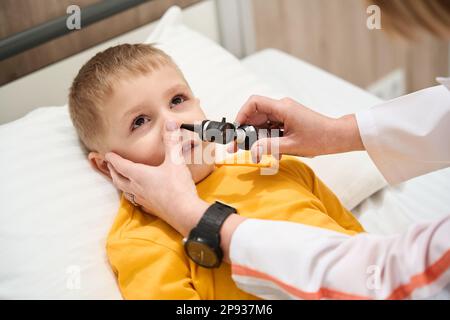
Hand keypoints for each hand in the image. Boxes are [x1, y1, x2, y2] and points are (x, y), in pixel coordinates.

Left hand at [105, 120, 208, 235]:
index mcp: (139, 175)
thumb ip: (171, 141)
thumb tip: (169, 123)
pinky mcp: (151, 208)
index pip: (120, 165)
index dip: (112, 158)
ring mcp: (143, 200)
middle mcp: (137, 188)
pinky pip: (137, 201)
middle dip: (113, 171)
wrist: (185, 213)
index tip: (106, 154)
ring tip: (121, 179)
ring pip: (126, 191)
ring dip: (121, 183)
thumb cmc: (177, 188)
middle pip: (119, 179)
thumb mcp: (175, 161)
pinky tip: (139, 196)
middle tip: (110, 165)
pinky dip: (133, 195)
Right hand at [230, 95, 364, 161]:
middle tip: (237, 147)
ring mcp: (285, 114)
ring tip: (255, 153)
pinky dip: (268, 139)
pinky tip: (271, 152)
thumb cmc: (320, 138)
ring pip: (262, 123)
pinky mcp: (288, 120)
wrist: (337, 136)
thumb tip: (253, 151)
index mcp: (283, 108)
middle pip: (255, 114)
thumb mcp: (292, 145)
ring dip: (257, 138)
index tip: (237, 130)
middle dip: (246, 131)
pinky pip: (271, 127)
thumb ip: (270, 146)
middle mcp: (282, 107)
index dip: (241, 114)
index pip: (254, 103)